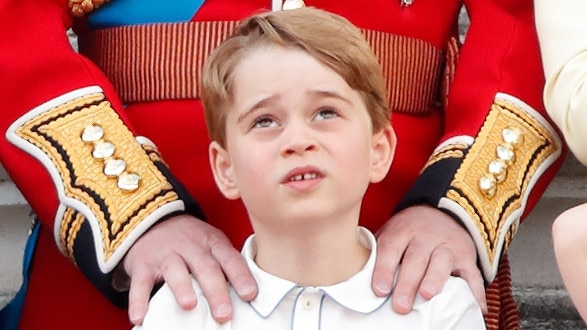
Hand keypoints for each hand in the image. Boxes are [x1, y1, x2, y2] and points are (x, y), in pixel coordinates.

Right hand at [122, 214, 257, 324]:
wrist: (152, 218)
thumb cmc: (190, 240)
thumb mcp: (212, 244)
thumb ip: (225, 264)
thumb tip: (247, 295)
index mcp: (212, 243)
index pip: (230, 259)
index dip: (241, 276)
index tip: (250, 294)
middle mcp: (191, 247)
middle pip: (205, 268)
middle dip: (216, 291)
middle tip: (224, 313)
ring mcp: (166, 254)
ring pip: (175, 270)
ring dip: (183, 288)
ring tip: (190, 305)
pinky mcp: (143, 264)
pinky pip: (141, 283)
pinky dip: (138, 300)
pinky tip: (140, 316)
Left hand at [371, 205, 486, 313]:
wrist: (441, 211)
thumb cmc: (408, 232)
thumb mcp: (390, 233)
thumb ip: (378, 252)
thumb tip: (358, 277)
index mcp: (402, 230)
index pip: (391, 248)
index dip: (384, 269)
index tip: (379, 290)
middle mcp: (425, 236)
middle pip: (415, 259)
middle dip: (407, 282)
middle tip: (400, 305)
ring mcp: (447, 245)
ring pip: (441, 262)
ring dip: (434, 279)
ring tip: (427, 295)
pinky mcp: (466, 255)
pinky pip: (472, 274)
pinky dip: (475, 291)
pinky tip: (477, 307)